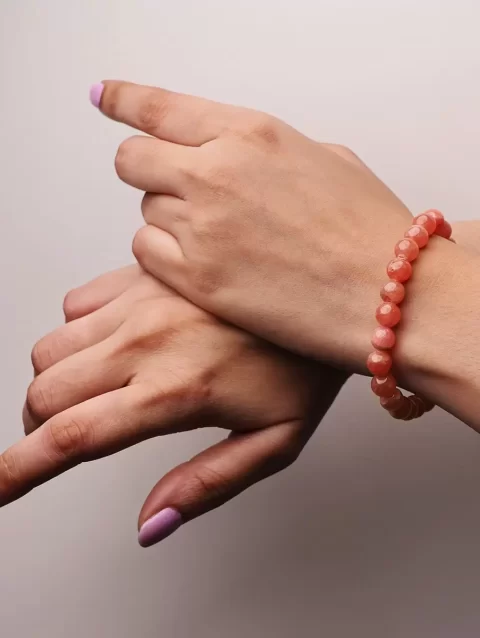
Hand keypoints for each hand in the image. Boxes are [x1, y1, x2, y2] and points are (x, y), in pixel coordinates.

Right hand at [2, 266, 345, 545]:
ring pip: (51, 347)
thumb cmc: (307, 365)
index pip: (73, 437)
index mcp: (175, 391)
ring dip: (56, 381)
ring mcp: (143, 300)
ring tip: (95, 393)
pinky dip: (79, 332)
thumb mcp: (274, 442)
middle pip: (45, 391)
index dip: (21, 470)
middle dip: (41, 426)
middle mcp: (148, 342)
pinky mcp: (146, 273)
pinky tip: (114, 344)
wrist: (332, 292)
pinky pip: (77, 303)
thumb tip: (151, 522)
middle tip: (67, 436)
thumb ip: (206, 485)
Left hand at [92, 80, 414, 369]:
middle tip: (177, 189)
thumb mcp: (325, 159)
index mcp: (249, 133)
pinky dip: (165, 257)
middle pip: (134, 161)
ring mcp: (202, 227)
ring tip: (219, 239)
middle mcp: (216, 173)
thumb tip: (233, 153)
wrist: (390, 294)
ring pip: (144, 211)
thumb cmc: (370, 231)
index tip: (105, 97)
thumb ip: (266, 150)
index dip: (123, 100)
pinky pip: (146, 254)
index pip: (158, 107)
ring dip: (169, 220)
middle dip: (149, 171)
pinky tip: (205, 265)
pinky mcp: (196, 279)